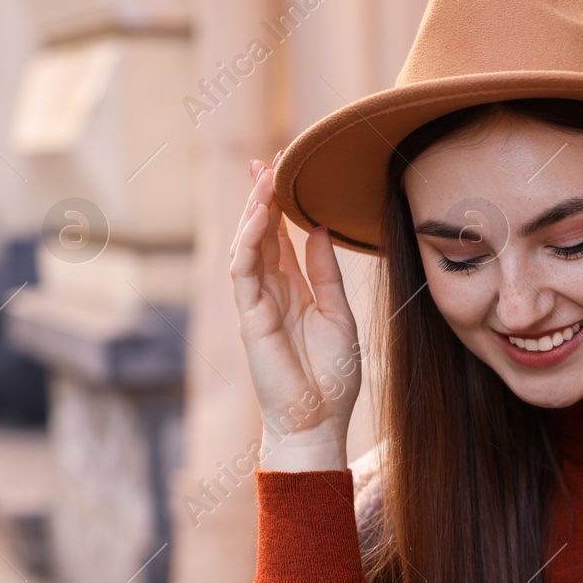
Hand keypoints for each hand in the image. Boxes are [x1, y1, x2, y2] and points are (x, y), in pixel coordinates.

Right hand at [230, 157, 361, 471]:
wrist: (319, 421)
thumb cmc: (332, 377)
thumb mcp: (339, 314)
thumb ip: (327, 272)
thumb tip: (323, 228)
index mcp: (295, 290)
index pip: (282, 237)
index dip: (283, 204)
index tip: (288, 170)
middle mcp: (271, 292)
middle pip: (260, 233)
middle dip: (261, 196)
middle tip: (267, 160)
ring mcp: (256, 303)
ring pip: (248, 246)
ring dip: (254, 210)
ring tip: (265, 177)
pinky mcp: (249, 317)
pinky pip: (244, 270)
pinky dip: (250, 240)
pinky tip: (260, 215)